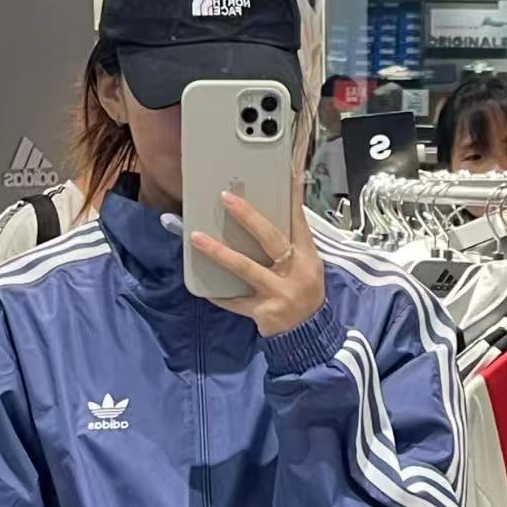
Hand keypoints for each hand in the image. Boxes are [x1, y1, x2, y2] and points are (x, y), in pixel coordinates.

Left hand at [189, 174, 324, 337]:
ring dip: (220, 252)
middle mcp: (295, 272)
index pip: (299, 220)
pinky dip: (221, 296)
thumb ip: (292, 241)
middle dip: (248, 217)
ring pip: (246, 268)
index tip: (285, 172)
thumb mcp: (308, 266)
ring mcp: (280, 293)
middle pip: (270, 239)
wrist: (310, 334)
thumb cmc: (304, 293)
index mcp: (307, 256)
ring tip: (197, 238)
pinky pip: (237, 302)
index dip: (291, 197)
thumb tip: (276, 210)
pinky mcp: (265, 312)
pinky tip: (205, 289)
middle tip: (226, 198)